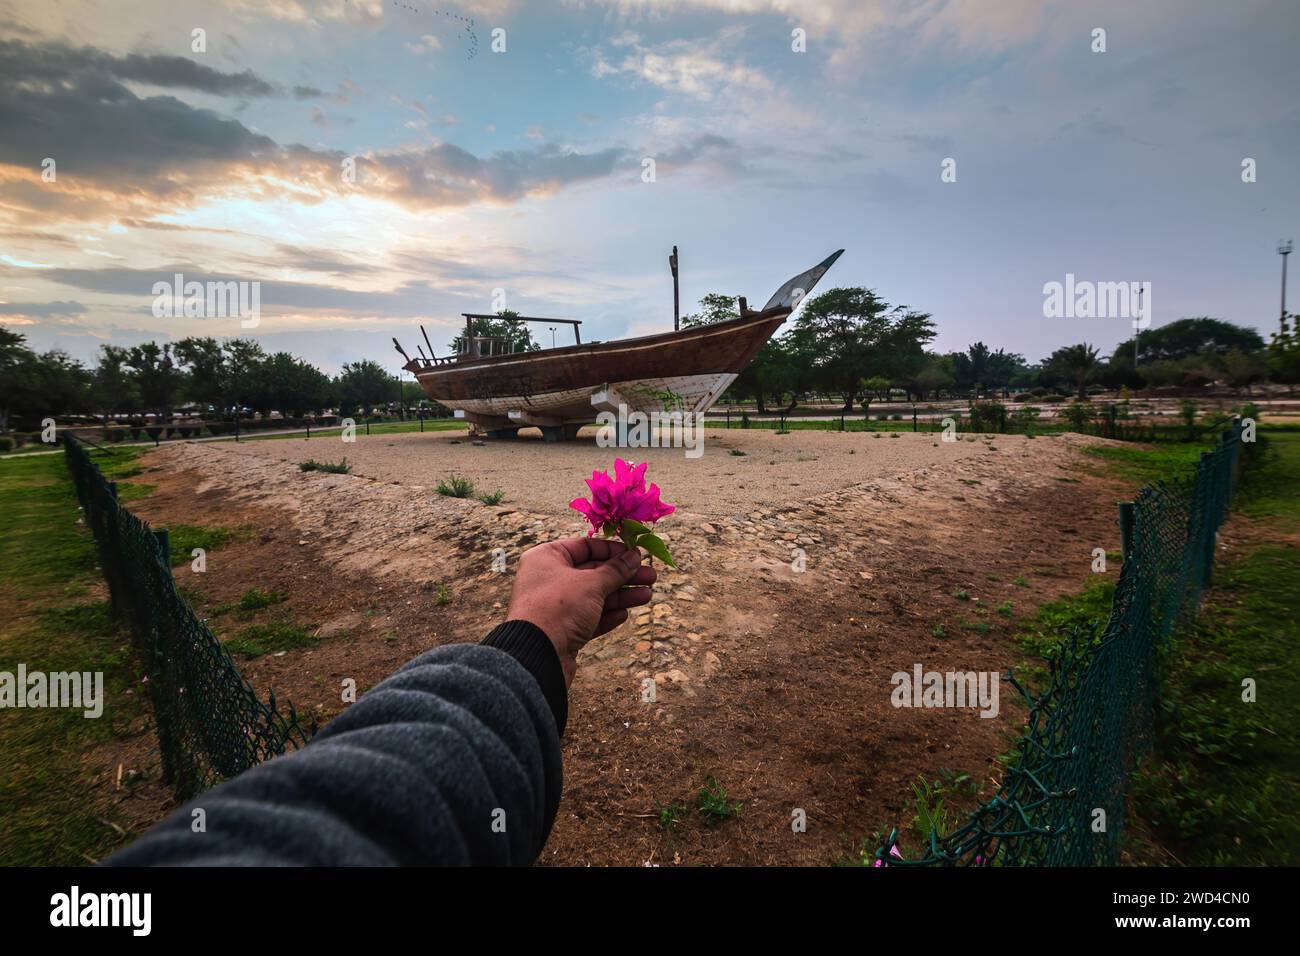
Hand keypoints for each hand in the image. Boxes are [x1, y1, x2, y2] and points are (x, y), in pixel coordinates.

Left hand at [506, 537, 656, 685]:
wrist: (536, 655)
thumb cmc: (559, 607)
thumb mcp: (591, 584)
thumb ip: (615, 570)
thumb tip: (634, 556)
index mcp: (547, 558)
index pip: (585, 546)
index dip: (613, 550)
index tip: (636, 555)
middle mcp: (549, 579)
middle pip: (593, 572)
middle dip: (623, 576)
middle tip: (651, 577)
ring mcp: (555, 606)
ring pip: (594, 597)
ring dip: (621, 596)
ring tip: (647, 596)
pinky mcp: (562, 630)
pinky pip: (588, 618)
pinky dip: (607, 615)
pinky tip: (624, 614)